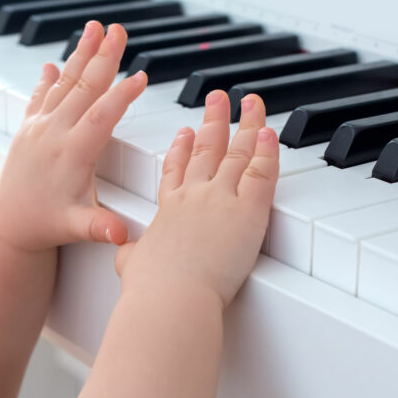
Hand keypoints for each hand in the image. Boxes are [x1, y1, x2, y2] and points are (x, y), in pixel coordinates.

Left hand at [0, 22, 147, 252]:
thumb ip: (100, 228)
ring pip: (64, 84)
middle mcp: (53, 135)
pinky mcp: (28, 128)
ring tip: (94, 28)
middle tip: (119, 31)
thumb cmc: (46, 224)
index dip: (121, 96)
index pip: (101, 117)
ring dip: (80, 55)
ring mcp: (38, 128)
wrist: (8, 223)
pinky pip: (40, 96)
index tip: (140, 77)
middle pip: (83, 88)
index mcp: (72, 154)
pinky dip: (49, 78)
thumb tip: (122, 237)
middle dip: (103, 58)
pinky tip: (54, 63)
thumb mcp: (77, 227)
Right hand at [113, 90, 279, 308]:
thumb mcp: (130, 265)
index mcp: (168, 209)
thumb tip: (126, 254)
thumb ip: (130, 254)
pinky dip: (268, 149)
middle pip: (208, 149)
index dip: (182, 148)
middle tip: (218, 100)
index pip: (176, 170)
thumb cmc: (151, 288)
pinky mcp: (248, 210)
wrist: (170, 297)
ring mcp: (220, 199)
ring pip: (237, 152)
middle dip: (214, 120)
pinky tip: (271, 131)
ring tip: (251, 103)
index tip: (186, 133)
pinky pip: (263, 171)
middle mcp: (193, 196)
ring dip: (246, 123)